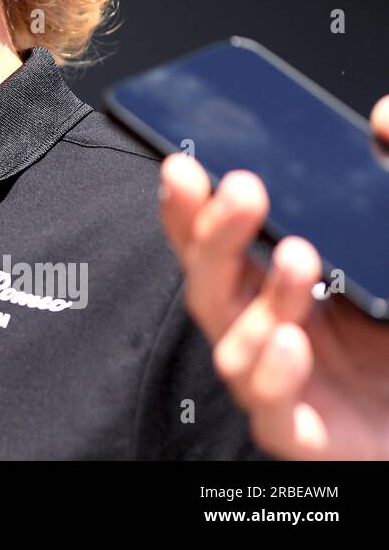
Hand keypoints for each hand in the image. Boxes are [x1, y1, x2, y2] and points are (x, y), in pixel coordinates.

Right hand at [157, 94, 388, 459]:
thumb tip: (379, 118)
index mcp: (276, 281)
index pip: (212, 240)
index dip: (188, 205)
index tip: (181, 165)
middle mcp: (265, 326)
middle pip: (210, 281)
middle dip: (214, 234)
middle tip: (243, 190)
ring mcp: (278, 381)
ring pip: (232, 343)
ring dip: (261, 298)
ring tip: (301, 259)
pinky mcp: (302, 433)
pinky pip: (269, 412)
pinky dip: (272, 376)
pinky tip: (293, 343)